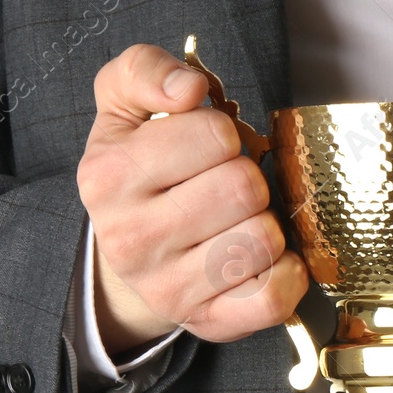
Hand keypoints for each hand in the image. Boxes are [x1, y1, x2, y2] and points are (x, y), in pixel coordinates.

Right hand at [76, 44, 306, 354]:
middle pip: (243, 187)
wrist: (129, 252)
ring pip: (264, 238)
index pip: (214, 134)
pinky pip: (273, 298)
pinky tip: (263, 259)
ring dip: (267, 223)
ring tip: (238, 222)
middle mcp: (130, 237)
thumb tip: (190, 88)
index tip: (207, 148)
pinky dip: (285, 273)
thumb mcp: (124, 105)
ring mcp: (167, 288)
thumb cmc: (139, 170)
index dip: (224, 133)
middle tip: (228, 187)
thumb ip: (146, 70)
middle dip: (249, 178)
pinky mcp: (207, 322)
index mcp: (107, 175)